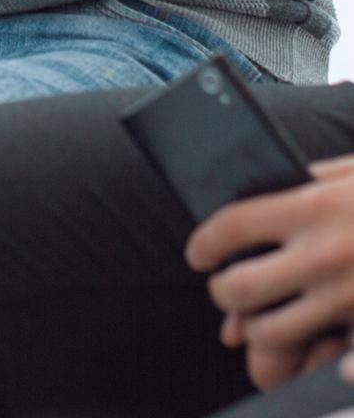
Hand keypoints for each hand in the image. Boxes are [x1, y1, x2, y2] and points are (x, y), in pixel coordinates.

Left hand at [186, 155, 353, 389]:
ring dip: (257, 330)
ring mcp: (350, 298)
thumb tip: (254, 200)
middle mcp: (325, 255)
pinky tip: (308, 350)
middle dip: (222, 293)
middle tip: (224, 288)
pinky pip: (327, 361)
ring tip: (257, 320)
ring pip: (274, 334)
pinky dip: (311, 360)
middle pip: (240, 289)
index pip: (231, 227)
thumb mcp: (349, 174)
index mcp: (312, 207)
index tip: (197, 253)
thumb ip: (302, 184)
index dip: (204, 243)